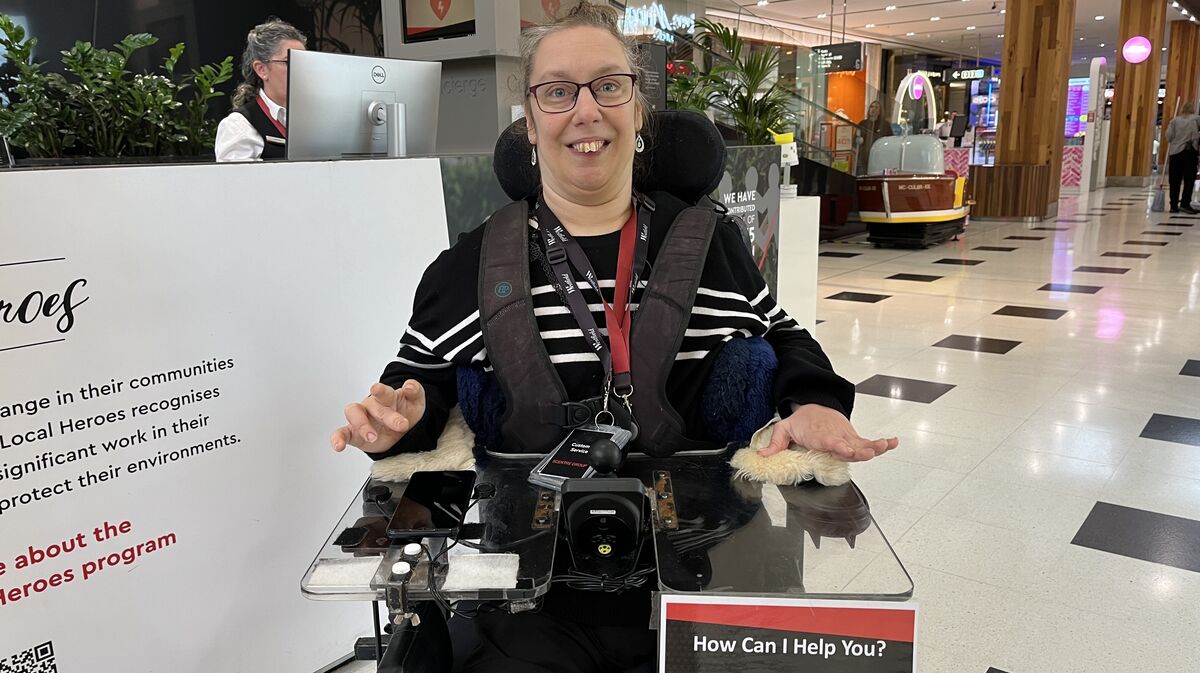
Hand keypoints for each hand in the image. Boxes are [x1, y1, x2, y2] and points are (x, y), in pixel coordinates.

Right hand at [330, 380, 425, 453]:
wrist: (403, 430)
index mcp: (386, 397)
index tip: (376, 389)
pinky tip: (338, 446)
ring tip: (372, 437)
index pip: (382, 391)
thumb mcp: (416, 402)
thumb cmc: (406, 411)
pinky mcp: (354, 433)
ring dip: (362, 425)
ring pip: (353, 415)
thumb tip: (409, 386)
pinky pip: (342, 433)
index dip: (379, 390)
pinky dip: (338, 439)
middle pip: (373, 406)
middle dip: (388, 417)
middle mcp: (371, 406)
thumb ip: (415, 391)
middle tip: (401, 426)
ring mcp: (361, 419)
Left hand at [758, 403, 897, 461]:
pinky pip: (868, 442)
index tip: (843, 449)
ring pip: (861, 443)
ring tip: (887, 445)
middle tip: (867, 452)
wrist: (815, 405)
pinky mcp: (853, 439)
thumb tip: (763, 455)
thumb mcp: (784, 428)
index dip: (836, 445)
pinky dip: (882, 443)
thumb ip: (775, 442)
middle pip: (848, 444)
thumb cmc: (801, 421)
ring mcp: (846, 437)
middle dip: (858, 449)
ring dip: (874, 445)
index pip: (829, 441)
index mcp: (819, 435)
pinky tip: (895, 442)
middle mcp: (836, 436)